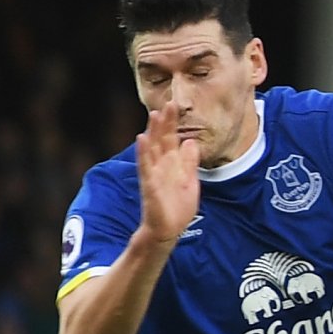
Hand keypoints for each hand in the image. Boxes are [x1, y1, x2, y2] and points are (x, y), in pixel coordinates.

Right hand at [134, 99, 199, 246]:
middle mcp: (161, 166)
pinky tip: (142, 139)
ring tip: (154, 115)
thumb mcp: (190, 181)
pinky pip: (145, 167)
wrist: (169, 230)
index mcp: (172, 164)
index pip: (171, 139)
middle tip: (168, 103)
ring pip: (152, 149)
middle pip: (162, 140)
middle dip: (165, 122)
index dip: (173, 123)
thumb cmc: (177, 207)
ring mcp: (154, 174)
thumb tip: (190, 142)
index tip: (175, 105)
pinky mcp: (149, 185)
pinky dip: (143, 153)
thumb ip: (190, 162)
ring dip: (153, 132)